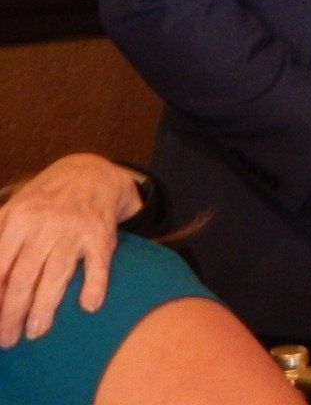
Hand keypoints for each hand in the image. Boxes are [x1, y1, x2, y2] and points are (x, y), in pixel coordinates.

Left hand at [0, 154, 140, 347]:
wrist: (91, 172)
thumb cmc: (44, 200)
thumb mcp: (13, 209)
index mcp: (18, 218)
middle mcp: (46, 223)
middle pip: (24, 276)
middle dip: (12, 312)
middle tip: (8, 339)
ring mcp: (75, 228)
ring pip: (57, 274)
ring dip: (45, 308)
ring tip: (36, 332)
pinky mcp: (101, 234)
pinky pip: (98, 263)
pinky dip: (95, 284)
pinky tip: (90, 305)